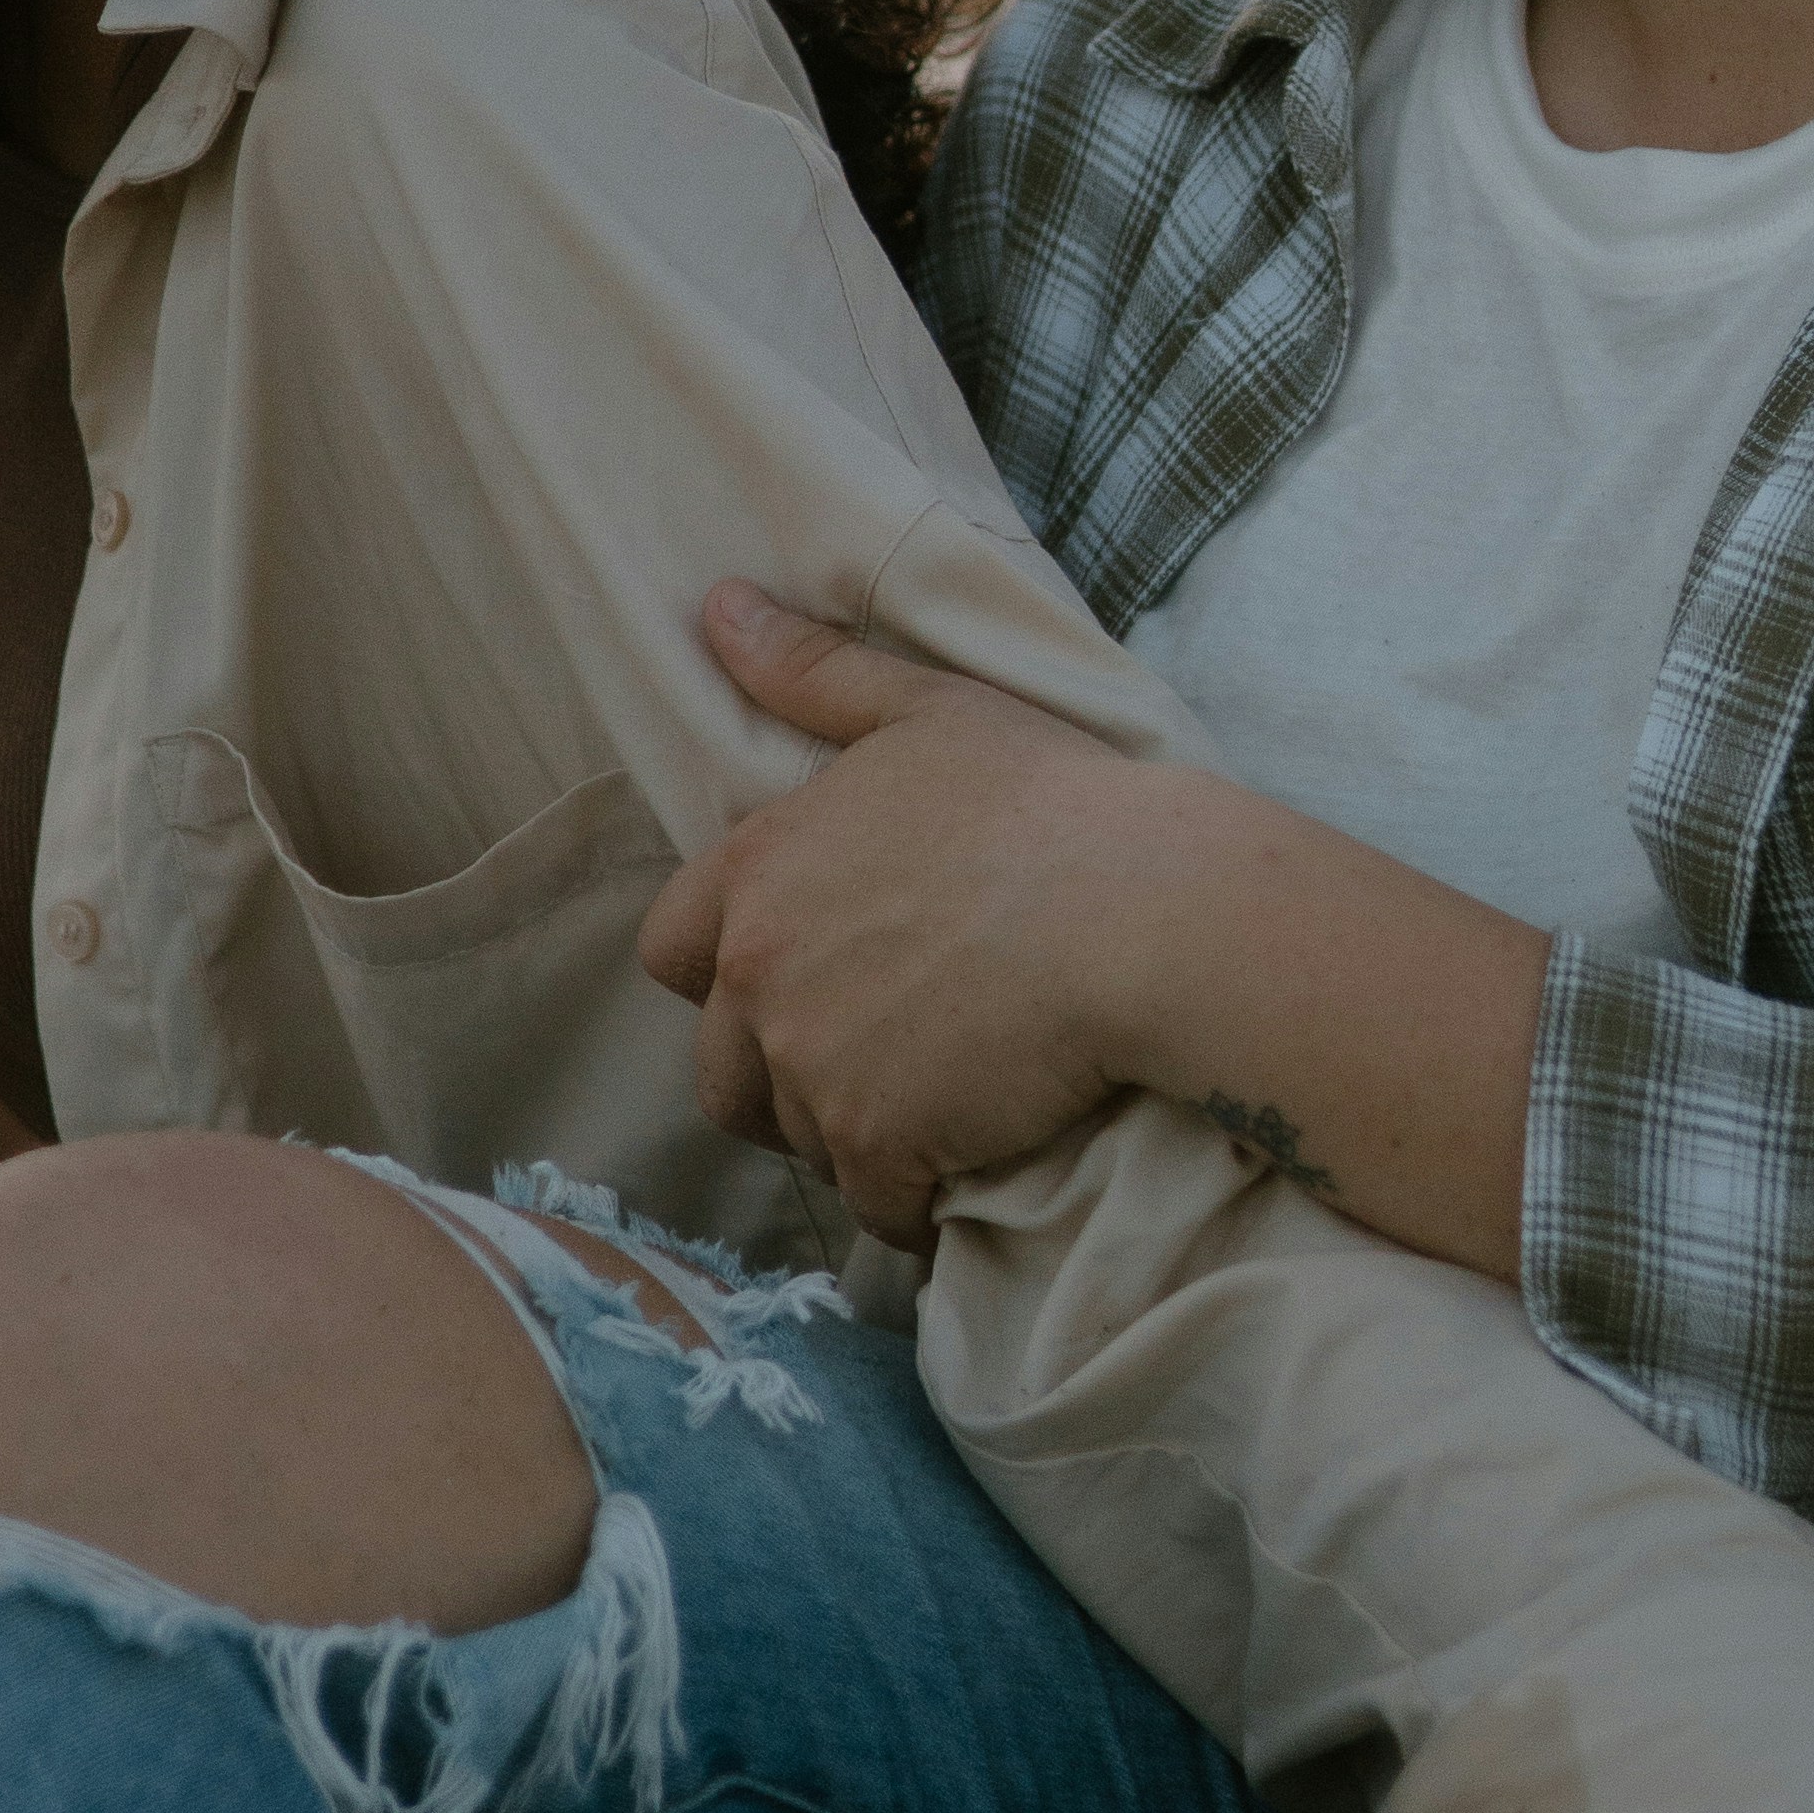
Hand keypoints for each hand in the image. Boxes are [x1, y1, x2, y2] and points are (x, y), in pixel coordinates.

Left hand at [635, 584, 1205, 1247]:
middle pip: (721, 1069)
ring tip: (934, 1106)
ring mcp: (812, 1066)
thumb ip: (812, 672)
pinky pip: (871, 1206)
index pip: (670, 950)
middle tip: (871, 1063)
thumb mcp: (929, 711)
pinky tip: (965, 1172)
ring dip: (850, 1134)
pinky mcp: (878, 1144)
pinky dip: (912, 1201)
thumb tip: (715, 606)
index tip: (799, 977)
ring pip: (799, 1137)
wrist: (1144, 912)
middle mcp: (759, 972)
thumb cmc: (1049, 801)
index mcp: (759, 870)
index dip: (724, 974)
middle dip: (778, 1077)